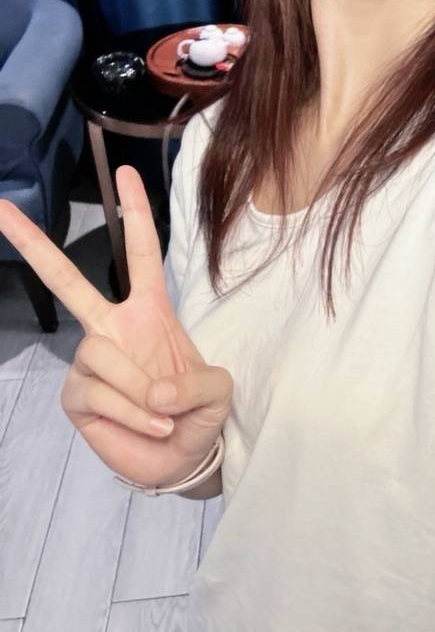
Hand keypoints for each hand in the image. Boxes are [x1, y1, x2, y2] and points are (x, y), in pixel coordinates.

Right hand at [0, 166, 232, 488]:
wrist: (183, 458)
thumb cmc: (198, 413)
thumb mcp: (217, 392)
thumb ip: (196, 384)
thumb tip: (153, 390)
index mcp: (149, 311)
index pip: (142, 253)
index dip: (134, 214)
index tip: (125, 173)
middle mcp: (112, 328)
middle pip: (68, 281)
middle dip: (35, 245)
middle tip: (0, 208)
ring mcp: (90, 361)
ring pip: (100, 354)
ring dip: (138, 388)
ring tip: (163, 413)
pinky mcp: (76, 397)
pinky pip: (96, 393)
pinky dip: (130, 412)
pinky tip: (150, 425)